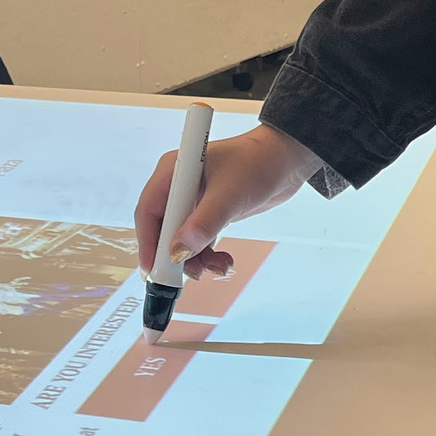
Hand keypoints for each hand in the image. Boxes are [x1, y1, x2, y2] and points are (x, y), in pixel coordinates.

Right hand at [134, 123, 322, 278]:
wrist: (287, 160)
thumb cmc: (258, 163)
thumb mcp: (230, 195)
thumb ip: (204, 224)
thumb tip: (179, 251)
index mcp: (174, 172)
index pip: (148, 211)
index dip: (148, 242)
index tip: (154, 269)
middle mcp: (179, 186)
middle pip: (162, 229)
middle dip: (175, 255)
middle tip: (190, 275)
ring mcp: (193, 200)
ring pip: (181, 239)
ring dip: (197, 259)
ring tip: (219, 267)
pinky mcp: (208, 212)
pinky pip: (198, 240)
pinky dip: (208, 255)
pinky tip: (224, 261)